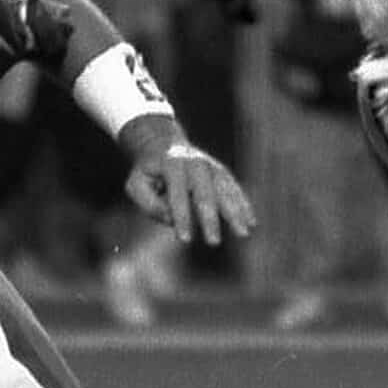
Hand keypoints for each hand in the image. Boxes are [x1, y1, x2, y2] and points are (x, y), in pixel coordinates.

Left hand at [120, 115, 256, 245]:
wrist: (163, 144)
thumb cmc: (147, 172)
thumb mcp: (136, 184)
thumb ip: (148, 202)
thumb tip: (172, 218)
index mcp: (172, 165)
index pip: (177, 195)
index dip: (181, 217)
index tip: (185, 240)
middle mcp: (195, 163)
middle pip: (205, 193)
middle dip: (210, 219)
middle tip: (214, 243)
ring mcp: (211, 166)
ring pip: (225, 190)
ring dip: (235, 213)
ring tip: (244, 234)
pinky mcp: (221, 172)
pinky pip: (234, 189)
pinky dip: (243, 205)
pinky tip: (251, 222)